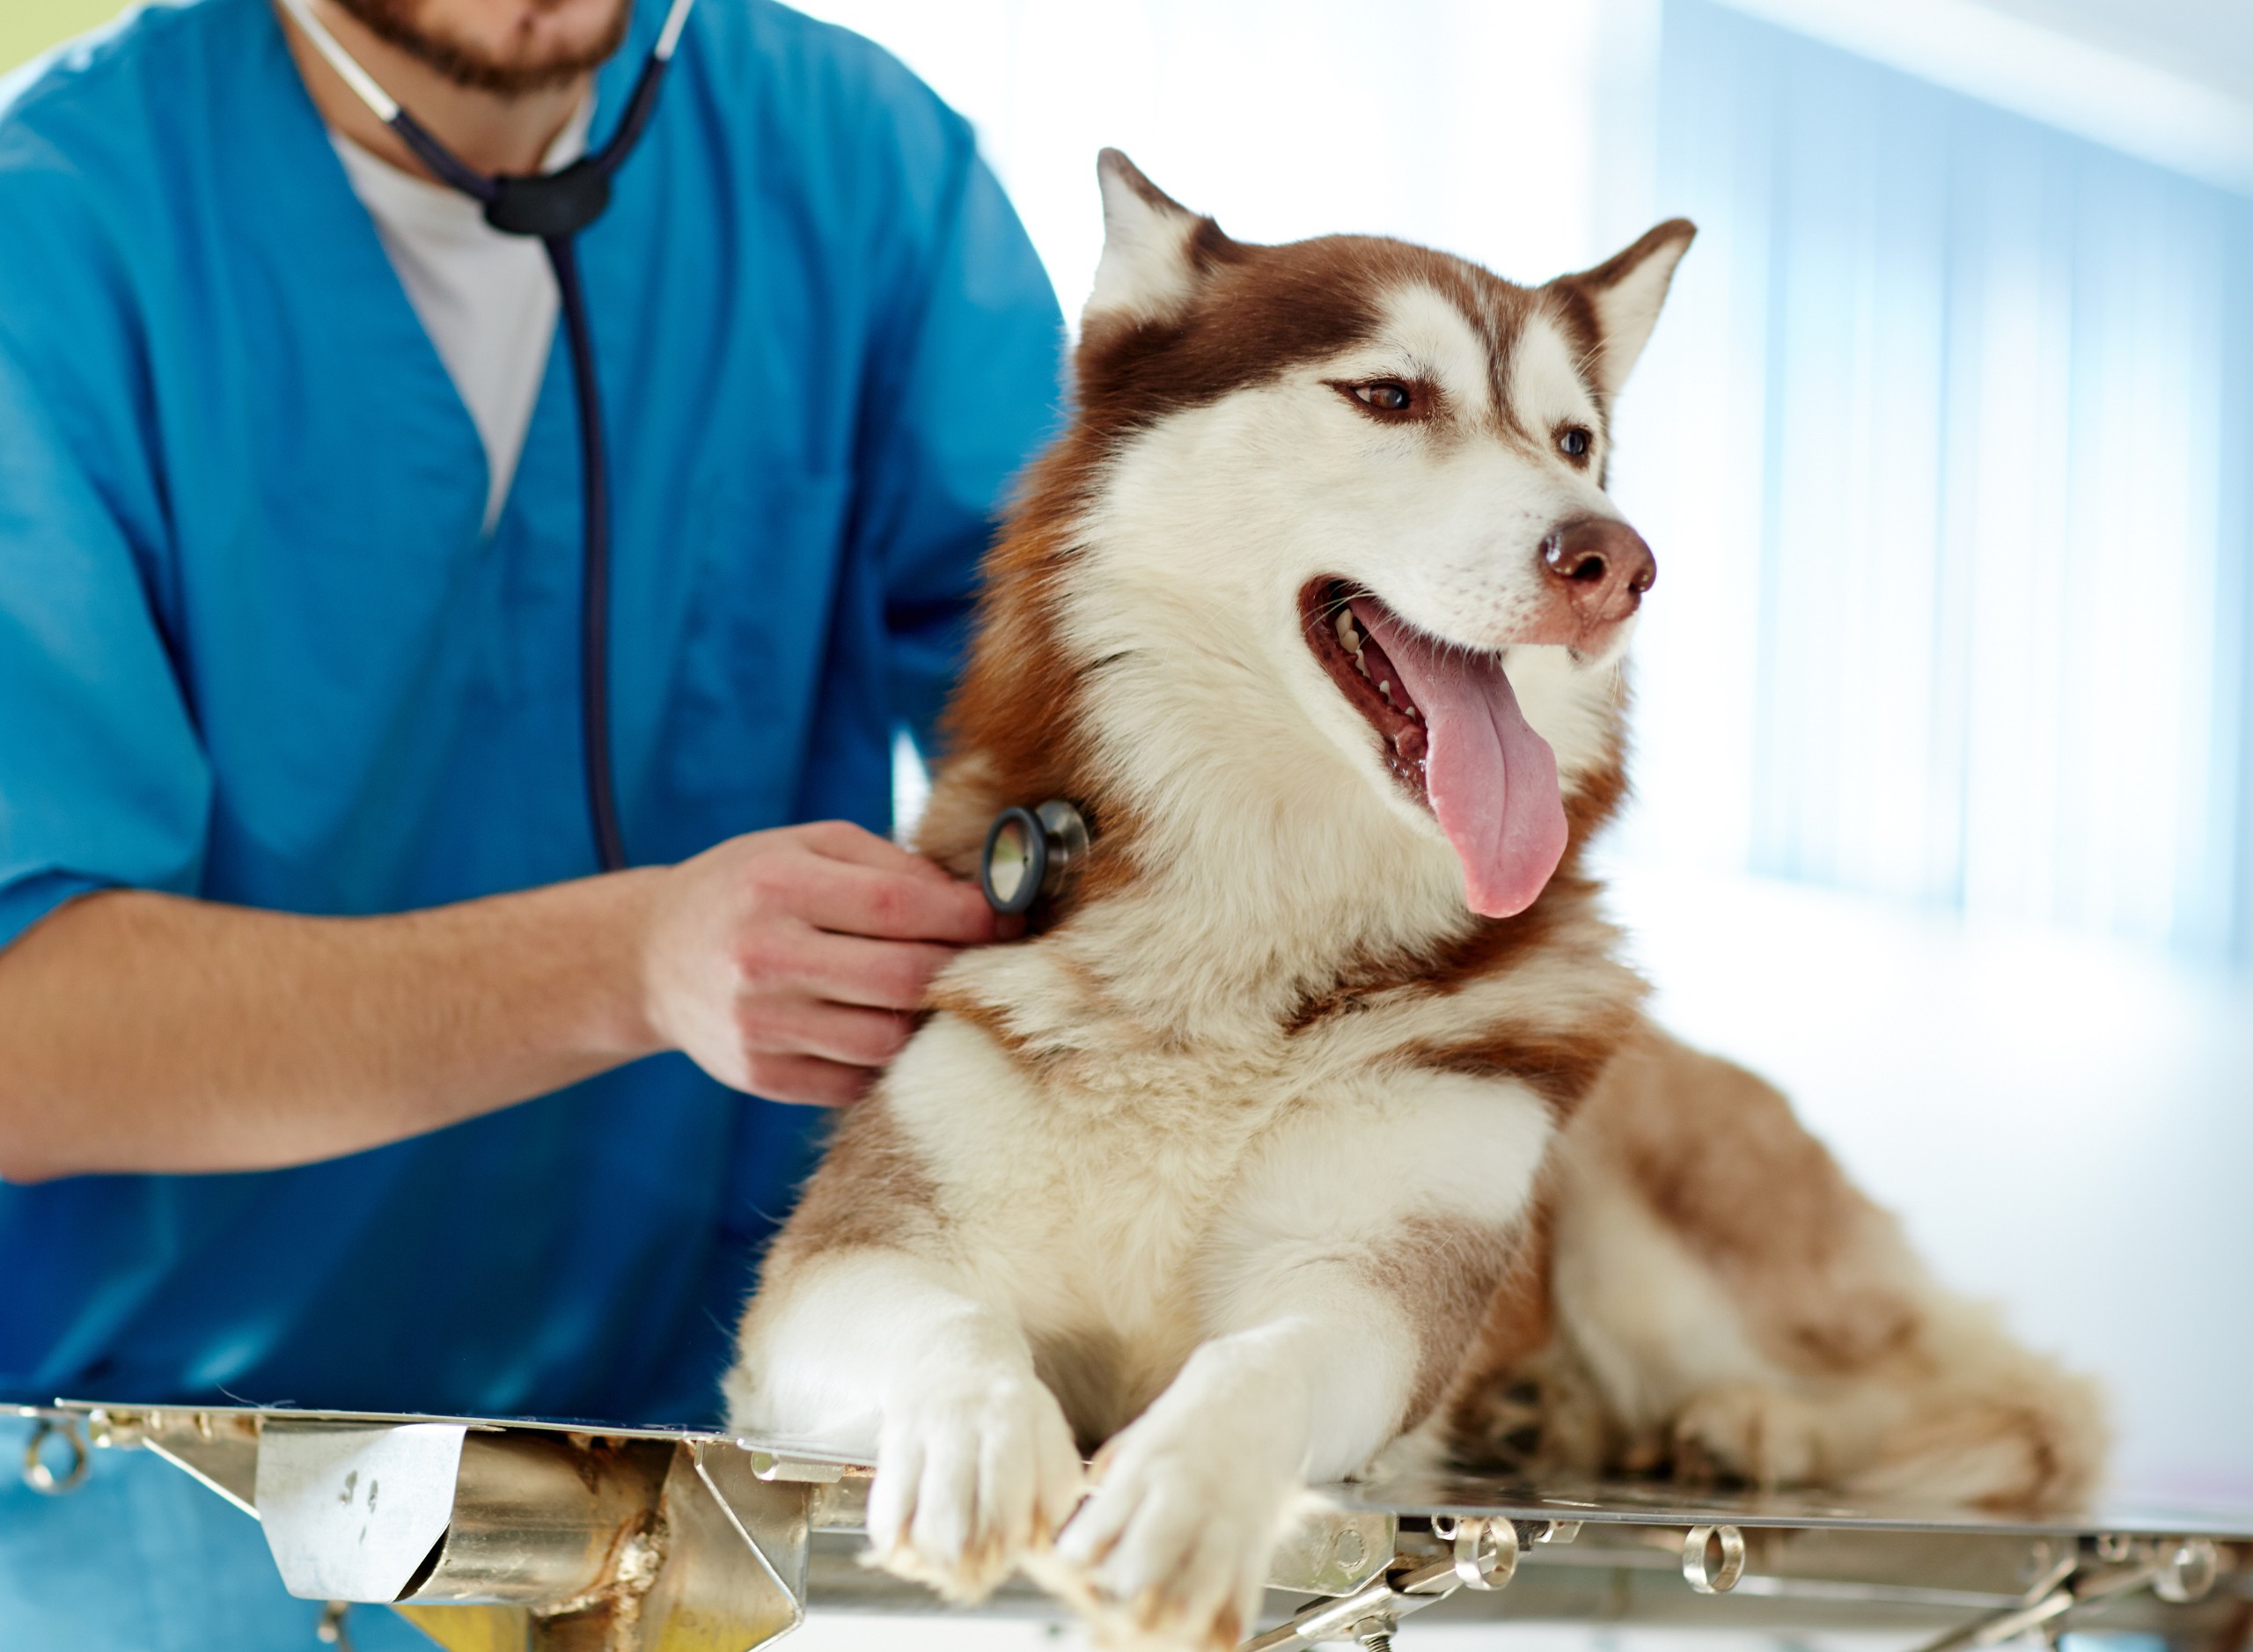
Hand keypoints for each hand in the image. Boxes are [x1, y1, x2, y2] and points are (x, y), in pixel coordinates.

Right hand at [639, 821, 1003, 1104]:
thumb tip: (977, 902)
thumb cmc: (750, 890)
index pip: (898, 907)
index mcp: (777, 886)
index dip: (967, 917)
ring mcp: (757, 1024)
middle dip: (960, 970)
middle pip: (901, 980)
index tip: (1005, 918)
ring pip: (885, 1040)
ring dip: (924, 1020)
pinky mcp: (758, 1075)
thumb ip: (890, 866)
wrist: (652, 957)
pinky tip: (884, 1027)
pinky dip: (884, 1059)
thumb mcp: (806, 848)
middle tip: (987, 961)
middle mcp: (762, 956)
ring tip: (932, 995)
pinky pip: (854, 1081)